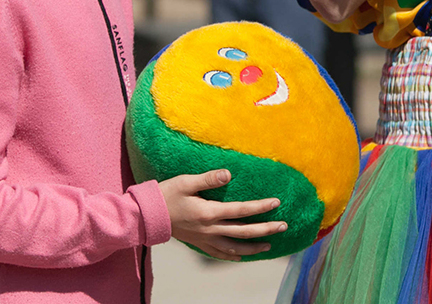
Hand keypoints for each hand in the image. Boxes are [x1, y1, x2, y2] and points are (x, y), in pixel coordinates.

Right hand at [158, 170, 284, 261]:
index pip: (241, 211)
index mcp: (209, 213)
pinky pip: (219, 254)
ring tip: (269, 245)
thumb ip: (208, 179)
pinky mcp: (198, 243)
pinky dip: (233, 256)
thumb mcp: (186, 182)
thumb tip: (229, 174)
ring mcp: (204, 239)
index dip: (260, 207)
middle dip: (265, 230)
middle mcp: (210, 229)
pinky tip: (242, 256)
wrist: (147, 216)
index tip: (276, 202)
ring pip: (234, 248)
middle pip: (243, 232)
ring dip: (253, 247)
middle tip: (284, 226)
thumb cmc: (167, 194)